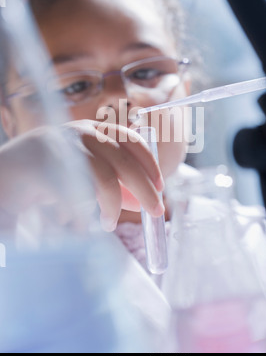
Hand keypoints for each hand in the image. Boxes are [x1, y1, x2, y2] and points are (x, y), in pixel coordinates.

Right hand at [0, 120, 164, 231]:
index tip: (160, 185)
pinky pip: (79, 193)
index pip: (130, 140)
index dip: (149, 162)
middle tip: (155, 212)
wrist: (3, 177)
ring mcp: (62, 147)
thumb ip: (113, 185)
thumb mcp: (85, 176)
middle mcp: (79, 133)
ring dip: (112, 205)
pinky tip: (82, 222)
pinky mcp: (47, 165)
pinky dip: (86, 212)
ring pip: (104, 178)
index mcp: (91, 131)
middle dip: (144, 188)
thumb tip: (143, 202)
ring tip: (108, 224)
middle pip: (124, 160)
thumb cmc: (46, 176)